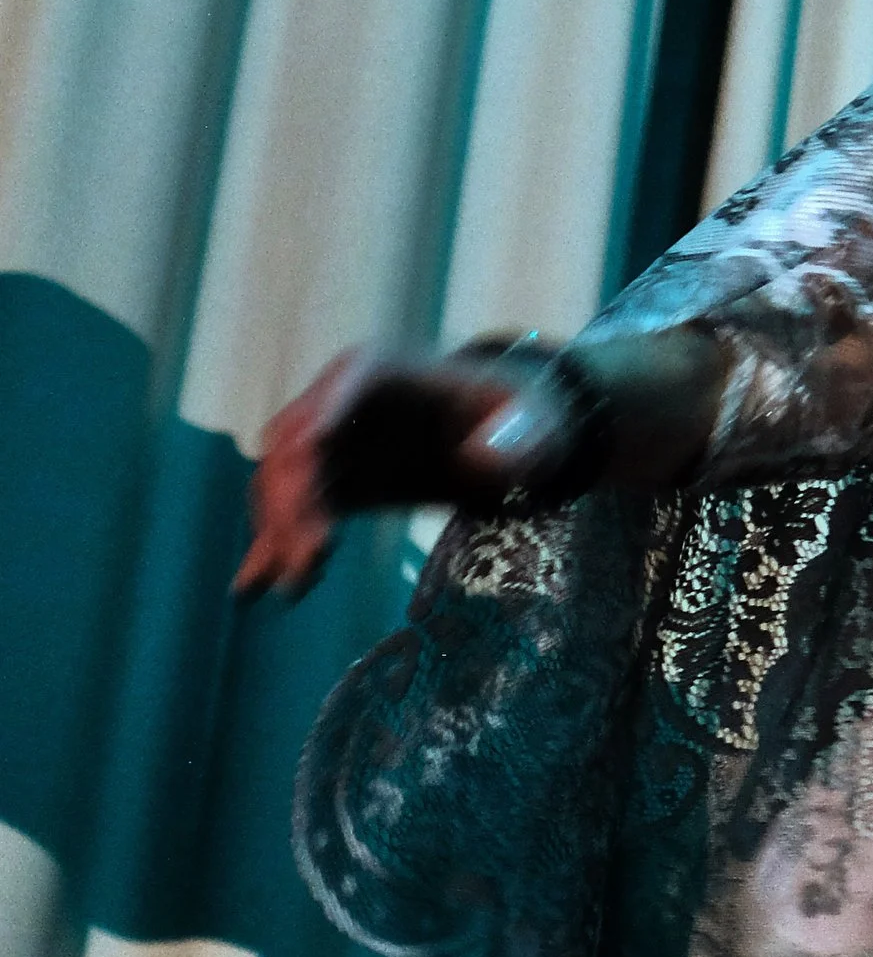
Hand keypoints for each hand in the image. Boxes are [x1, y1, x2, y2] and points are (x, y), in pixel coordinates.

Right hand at [232, 344, 578, 600]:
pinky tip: (252, 588)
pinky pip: (291, 514)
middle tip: (312, 556)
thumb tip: (475, 459)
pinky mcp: (331, 483)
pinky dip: (272, 547)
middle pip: (296, 444)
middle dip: (294, 497)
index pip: (343, 387)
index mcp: (379, 367)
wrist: (512, 440)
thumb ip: (516, 438)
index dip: (322, 420)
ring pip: (282, 484)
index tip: (310, 463)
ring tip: (297, 584)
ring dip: (282, 531)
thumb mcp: (535, 423)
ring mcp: (328, 444)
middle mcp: (338, 400)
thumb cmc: (524, 418)